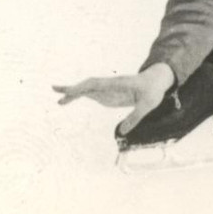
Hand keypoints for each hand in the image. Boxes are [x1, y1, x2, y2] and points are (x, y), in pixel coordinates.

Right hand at [53, 62, 174, 136]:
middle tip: (55, 91)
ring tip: (59, 101)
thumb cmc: (153, 89)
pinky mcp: (110, 94)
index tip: (70, 90)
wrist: (157, 80)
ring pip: (88, 89)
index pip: (97, 84)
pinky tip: (72, 100)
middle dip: (72, 88)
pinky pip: (92, 94)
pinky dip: (81, 96)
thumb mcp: (148, 104)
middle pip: (88, 84)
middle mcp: (110, 84)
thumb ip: (135, 118)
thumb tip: (121, 133)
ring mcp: (109, 89)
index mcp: (118, 83)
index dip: (82, 87)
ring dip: (74, 93)